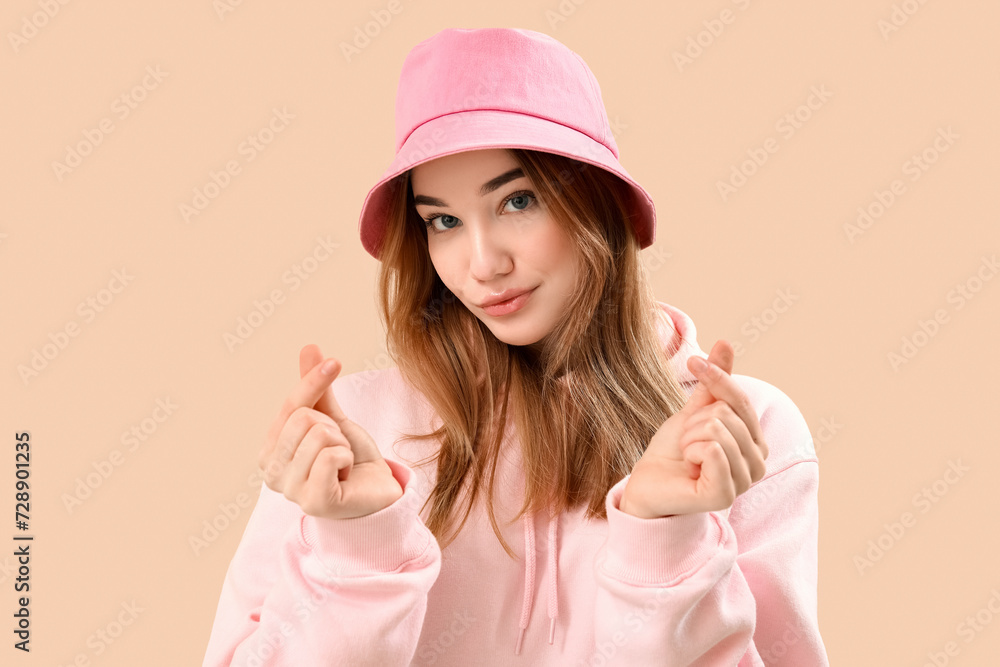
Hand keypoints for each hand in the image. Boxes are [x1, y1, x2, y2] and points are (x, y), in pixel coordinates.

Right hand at [258, 344, 402, 519]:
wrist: (377, 489)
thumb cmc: (349, 456)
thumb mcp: (332, 417)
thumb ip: (315, 387)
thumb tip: (309, 347)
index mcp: (268, 451)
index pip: (291, 405)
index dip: (315, 383)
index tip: (335, 363)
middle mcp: (271, 473)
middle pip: (305, 419)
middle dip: (334, 428)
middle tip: (339, 448)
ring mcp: (290, 490)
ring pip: (320, 435)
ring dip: (342, 445)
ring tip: (342, 463)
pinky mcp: (313, 502)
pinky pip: (331, 456)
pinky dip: (347, 458)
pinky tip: (345, 474)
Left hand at [619, 339, 768, 517]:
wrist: (649, 481)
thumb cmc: (674, 449)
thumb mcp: (695, 409)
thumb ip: (715, 381)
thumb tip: (725, 342)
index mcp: (756, 443)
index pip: (740, 399)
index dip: (714, 378)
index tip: (693, 362)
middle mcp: (757, 463)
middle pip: (725, 414)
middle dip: (694, 422)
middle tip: (687, 442)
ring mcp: (743, 482)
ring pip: (717, 430)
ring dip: (690, 438)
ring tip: (687, 454)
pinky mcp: (725, 495)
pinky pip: (712, 450)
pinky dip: (691, 451)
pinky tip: (689, 466)